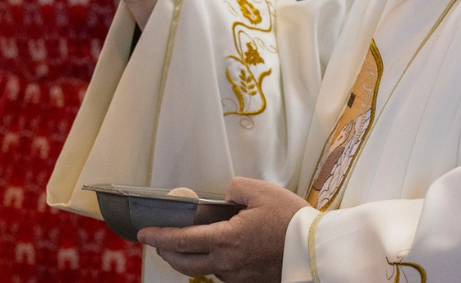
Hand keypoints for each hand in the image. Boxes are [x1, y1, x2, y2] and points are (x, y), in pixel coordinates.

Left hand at [137, 177, 307, 282]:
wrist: (316, 250)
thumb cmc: (292, 221)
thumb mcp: (261, 191)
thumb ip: (234, 188)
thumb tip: (225, 196)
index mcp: (226, 240)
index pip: (181, 240)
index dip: (159, 236)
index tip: (144, 233)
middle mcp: (227, 262)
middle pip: (184, 263)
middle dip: (166, 252)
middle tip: (157, 242)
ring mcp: (237, 275)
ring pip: (203, 269)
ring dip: (188, 257)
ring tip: (186, 243)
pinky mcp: (249, 281)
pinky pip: (222, 272)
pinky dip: (212, 260)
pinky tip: (218, 248)